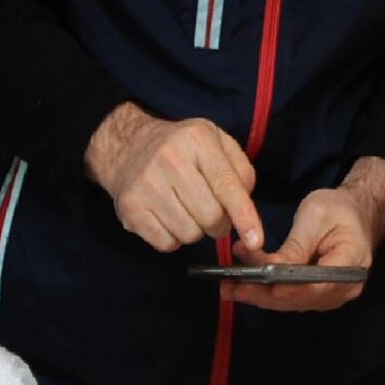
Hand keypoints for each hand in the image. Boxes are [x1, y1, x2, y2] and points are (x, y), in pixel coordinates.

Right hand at [86, 102, 261, 251]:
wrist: (128, 147)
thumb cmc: (182, 147)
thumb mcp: (216, 142)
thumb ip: (240, 170)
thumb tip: (246, 208)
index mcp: (197, 139)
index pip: (227, 186)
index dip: (245, 217)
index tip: (256, 241)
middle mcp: (170, 160)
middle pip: (210, 216)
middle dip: (220, 224)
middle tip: (213, 214)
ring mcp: (147, 186)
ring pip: (189, 234)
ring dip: (196, 231)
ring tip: (188, 211)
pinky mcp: (130, 209)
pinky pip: (166, 244)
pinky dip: (174, 239)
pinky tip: (169, 218)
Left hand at [226, 157, 384, 312]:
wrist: (355, 213)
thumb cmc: (337, 209)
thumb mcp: (315, 216)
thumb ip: (295, 246)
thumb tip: (270, 270)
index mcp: (351, 264)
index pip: (314, 286)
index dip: (284, 288)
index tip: (253, 282)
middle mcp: (345, 288)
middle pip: (300, 299)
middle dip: (262, 294)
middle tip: (229, 287)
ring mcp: (333, 295)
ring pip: (293, 303)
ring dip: (260, 295)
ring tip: (230, 285)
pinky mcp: (320, 295)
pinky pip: (293, 298)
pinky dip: (269, 292)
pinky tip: (246, 284)